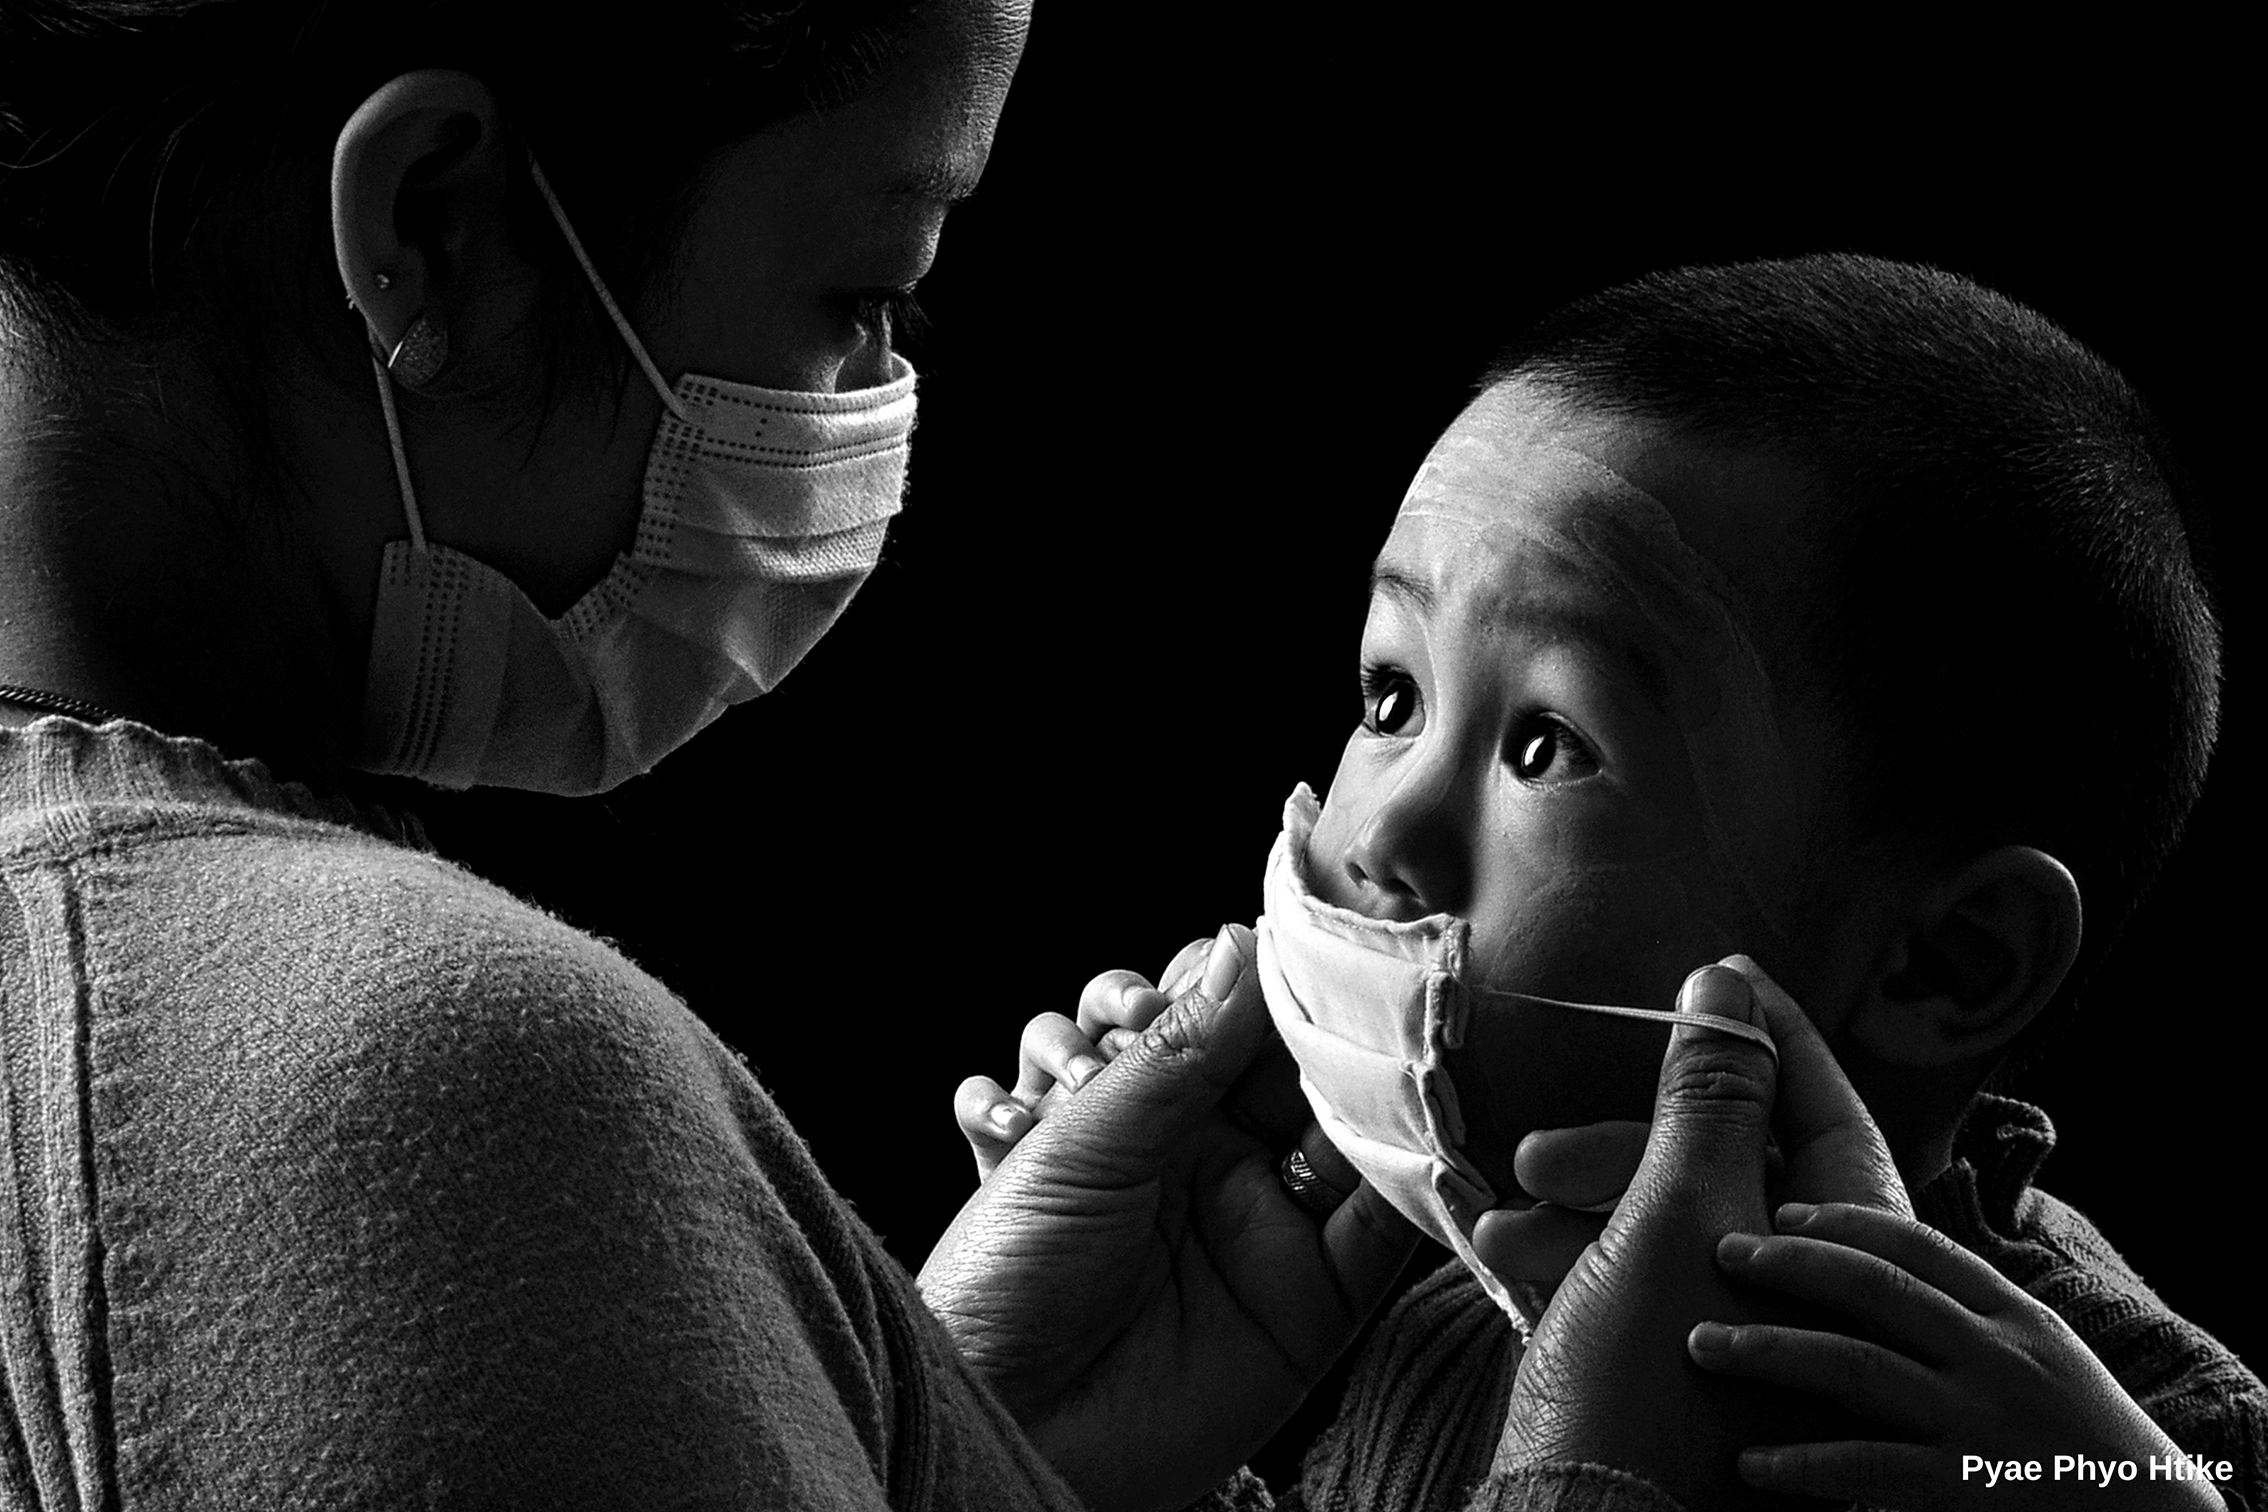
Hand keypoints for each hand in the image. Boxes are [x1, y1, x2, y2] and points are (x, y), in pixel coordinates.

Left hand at [919, 925, 1417, 1511]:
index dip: (1267, 973)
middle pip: (1300, 1065)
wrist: (1007, 1427)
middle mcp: (1213, 1152)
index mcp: (1144, 1103)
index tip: (1317, 929)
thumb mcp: (1079, 1144)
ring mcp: (1268, 1222)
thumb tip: (1242, 944)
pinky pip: (1384, 1231)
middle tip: (1384, 976)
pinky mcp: (1312, 1300)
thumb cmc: (1005, 1274)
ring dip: (1387, 1094)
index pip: (1224, 1011)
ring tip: (1423, 1042)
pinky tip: (1443, 1134)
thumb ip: (1172, 1055)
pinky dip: (1421, 1186)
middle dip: (1339, 1023)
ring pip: (1351, 1136)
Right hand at [1487, 956, 1909, 1511]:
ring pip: (1658, 1225)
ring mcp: (1746, 1343)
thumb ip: (1707, 1098)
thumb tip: (1728, 989)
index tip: (1723, 972)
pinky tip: (1501, 1248)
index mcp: (1851, 1255)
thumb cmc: (1656, 1381)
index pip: (1820, 1107)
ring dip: (1574, 1208)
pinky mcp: (1676, 1379)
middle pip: (1722, 1167)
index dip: (1767, 1034)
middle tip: (1546, 1154)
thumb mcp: (1679, 1215)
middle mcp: (1814, 1299)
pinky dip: (1567, 1258)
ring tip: (1506, 1221)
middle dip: (1621, 1146)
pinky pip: (1623, 1284)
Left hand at [1692, 1201, 2222, 1509]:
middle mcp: (1999, 1358)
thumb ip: (1972, 1326)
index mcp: (2017, 1319)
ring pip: (1858, 1369)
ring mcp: (1984, 1423)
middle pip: (1877, 1291)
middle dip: (1792, 1264)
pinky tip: (1751, 1462)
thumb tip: (1887, 1287)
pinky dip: (1804, 1464)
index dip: (1847, 1223)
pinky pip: (1870, 1468)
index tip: (1784, 1209)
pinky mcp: (1969, 1490)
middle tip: (1722, 1251)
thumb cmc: (2087, 1450)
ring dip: (1770, 1352)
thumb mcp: (2044, 1366)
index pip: (1922, 1248)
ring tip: (1702, 1347)